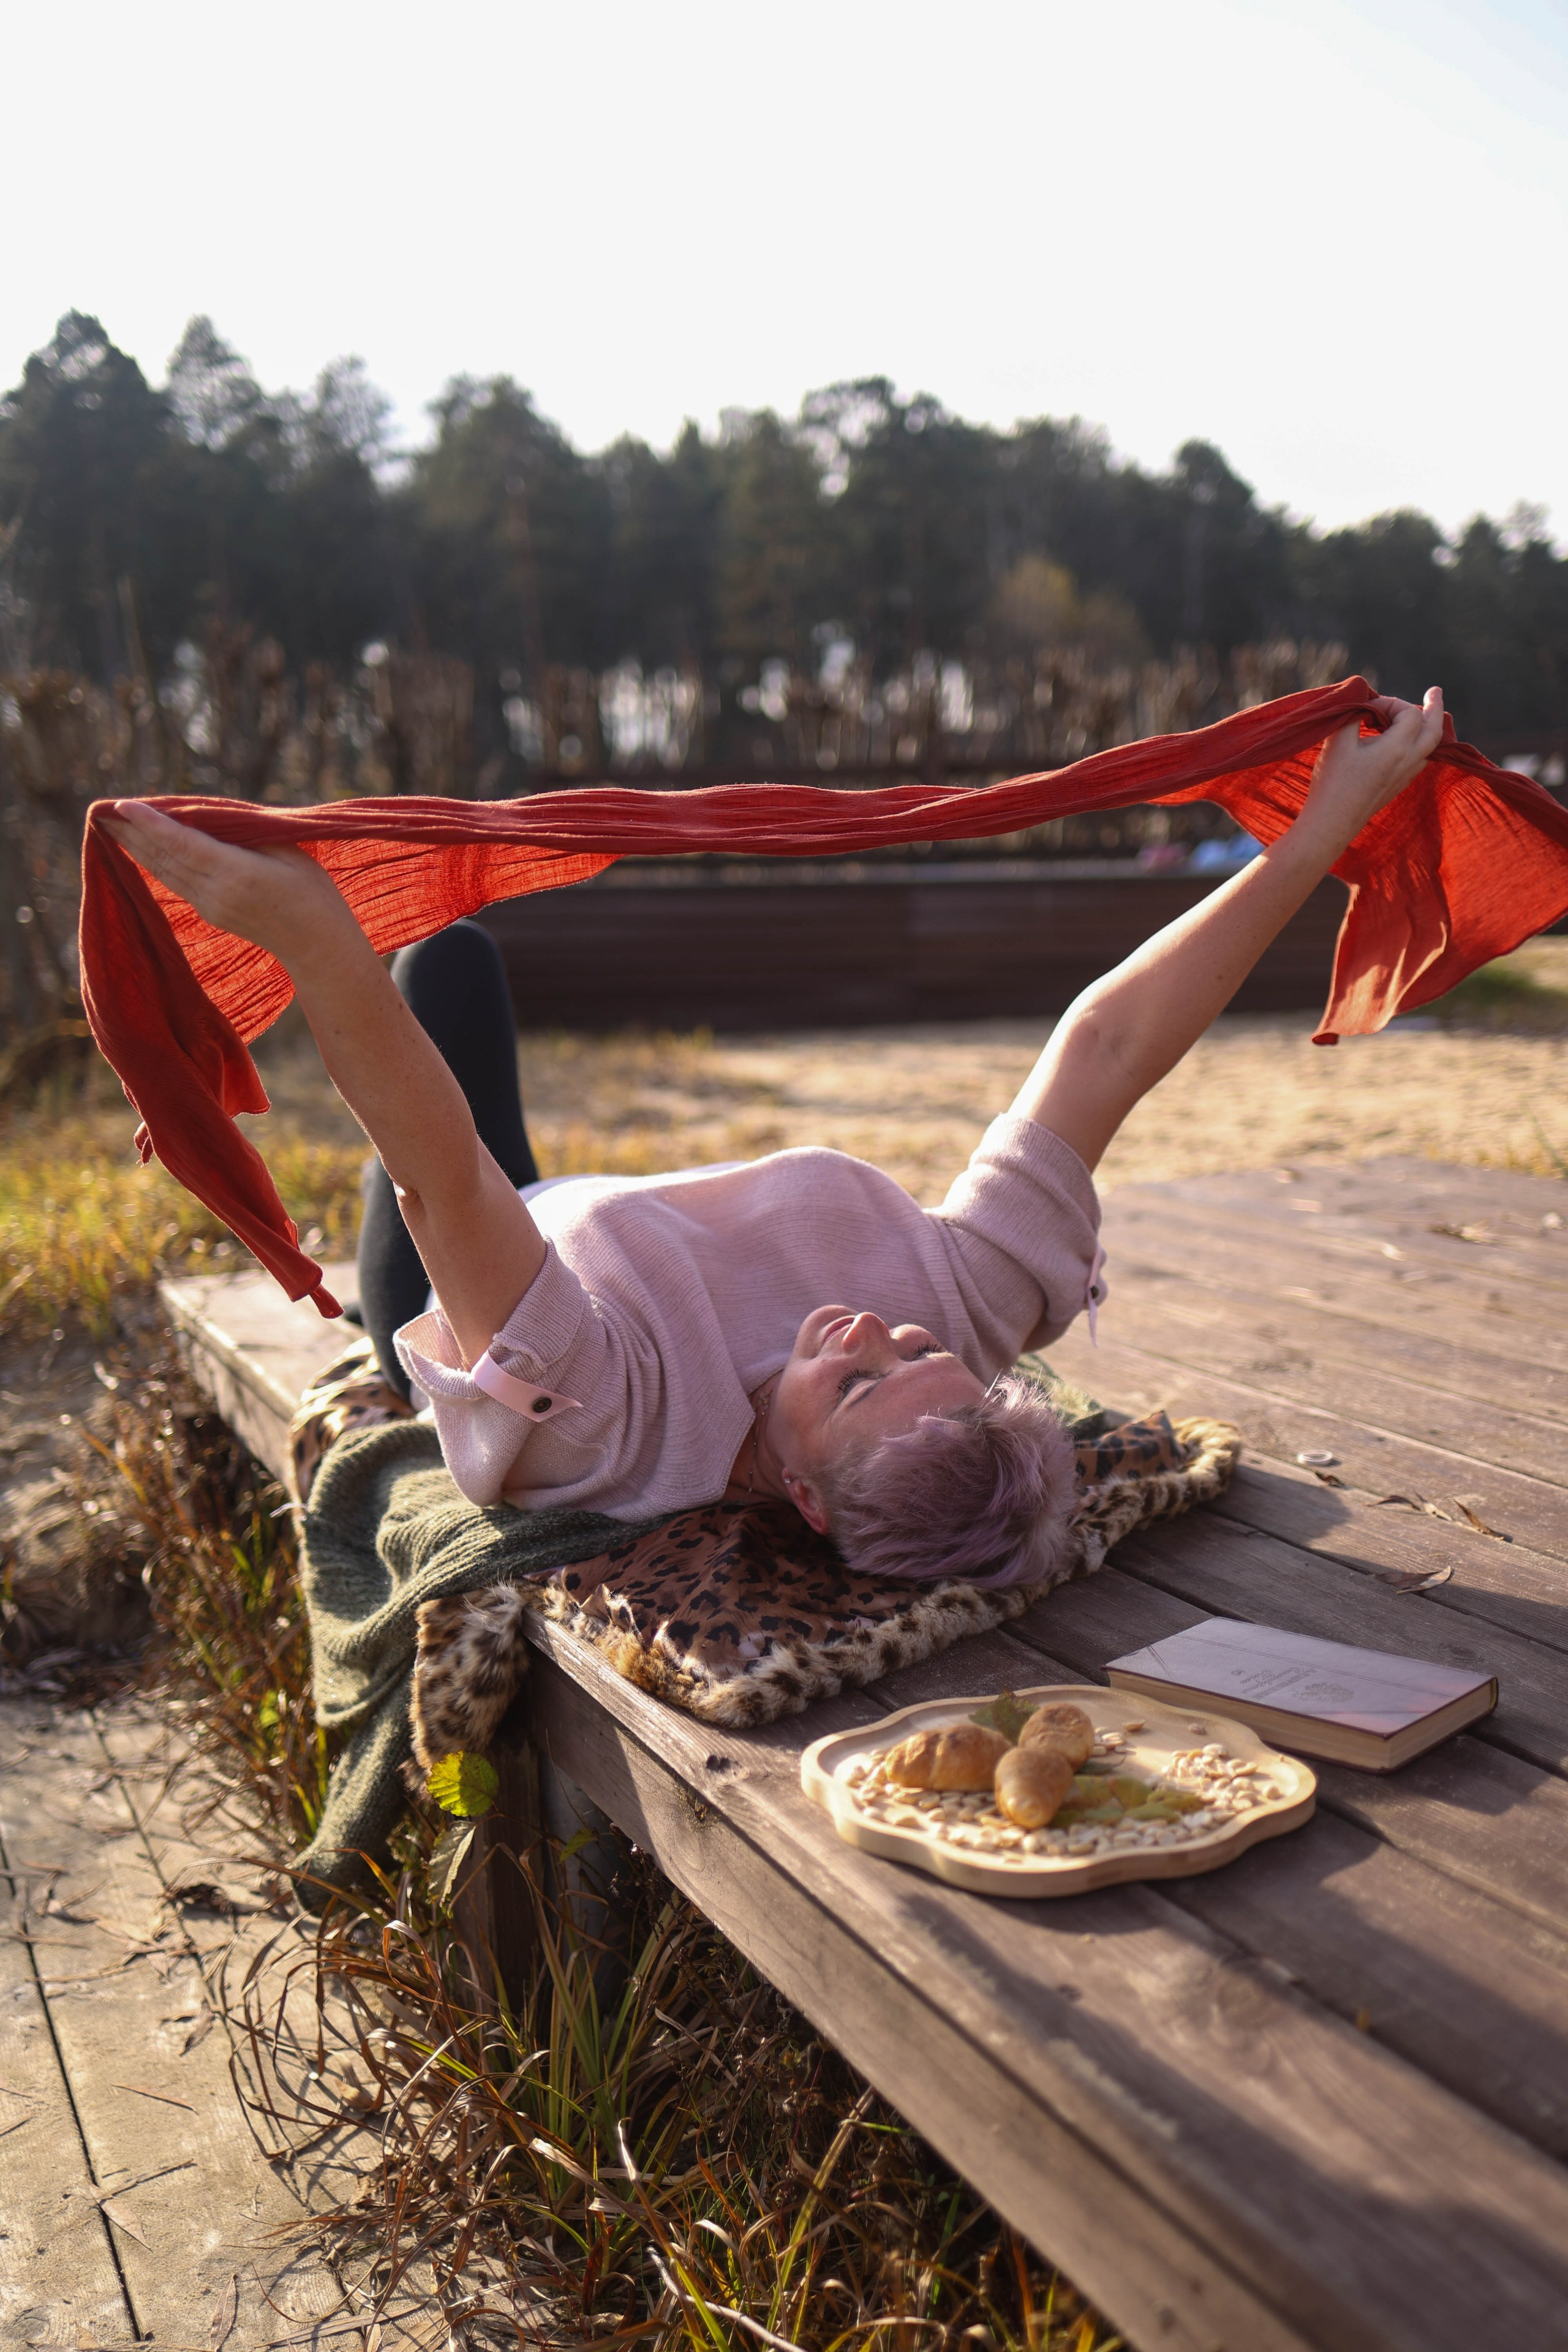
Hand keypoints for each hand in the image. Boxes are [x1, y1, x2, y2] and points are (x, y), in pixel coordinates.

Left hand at [101, 802, 350, 964]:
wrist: (317, 944)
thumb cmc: (312, 890)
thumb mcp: (287, 850)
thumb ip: (244, 832)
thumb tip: (204, 816)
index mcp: (236, 874)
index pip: (182, 844)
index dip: (150, 823)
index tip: (121, 805)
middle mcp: (216, 893)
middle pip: (164, 857)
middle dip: (131, 833)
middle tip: (100, 810)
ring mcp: (210, 907)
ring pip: (165, 871)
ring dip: (137, 848)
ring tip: (112, 827)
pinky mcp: (210, 913)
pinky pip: (175, 882)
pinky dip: (156, 861)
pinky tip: (142, 850)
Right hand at [1299, 687, 1445, 852]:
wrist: (1332, 822)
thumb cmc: (1332, 781)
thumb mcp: (1337, 739)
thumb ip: (1353, 711)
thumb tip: (1364, 697)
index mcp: (1397, 748)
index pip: (1409, 712)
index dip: (1391, 702)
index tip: (1368, 708)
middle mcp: (1408, 761)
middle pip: (1434, 729)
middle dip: (1435, 708)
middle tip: (1435, 691)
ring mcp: (1405, 776)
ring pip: (1429, 747)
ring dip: (1428, 727)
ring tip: (1424, 715)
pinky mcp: (1398, 786)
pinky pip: (1419, 760)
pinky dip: (1419, 744)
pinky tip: (1408, 742)